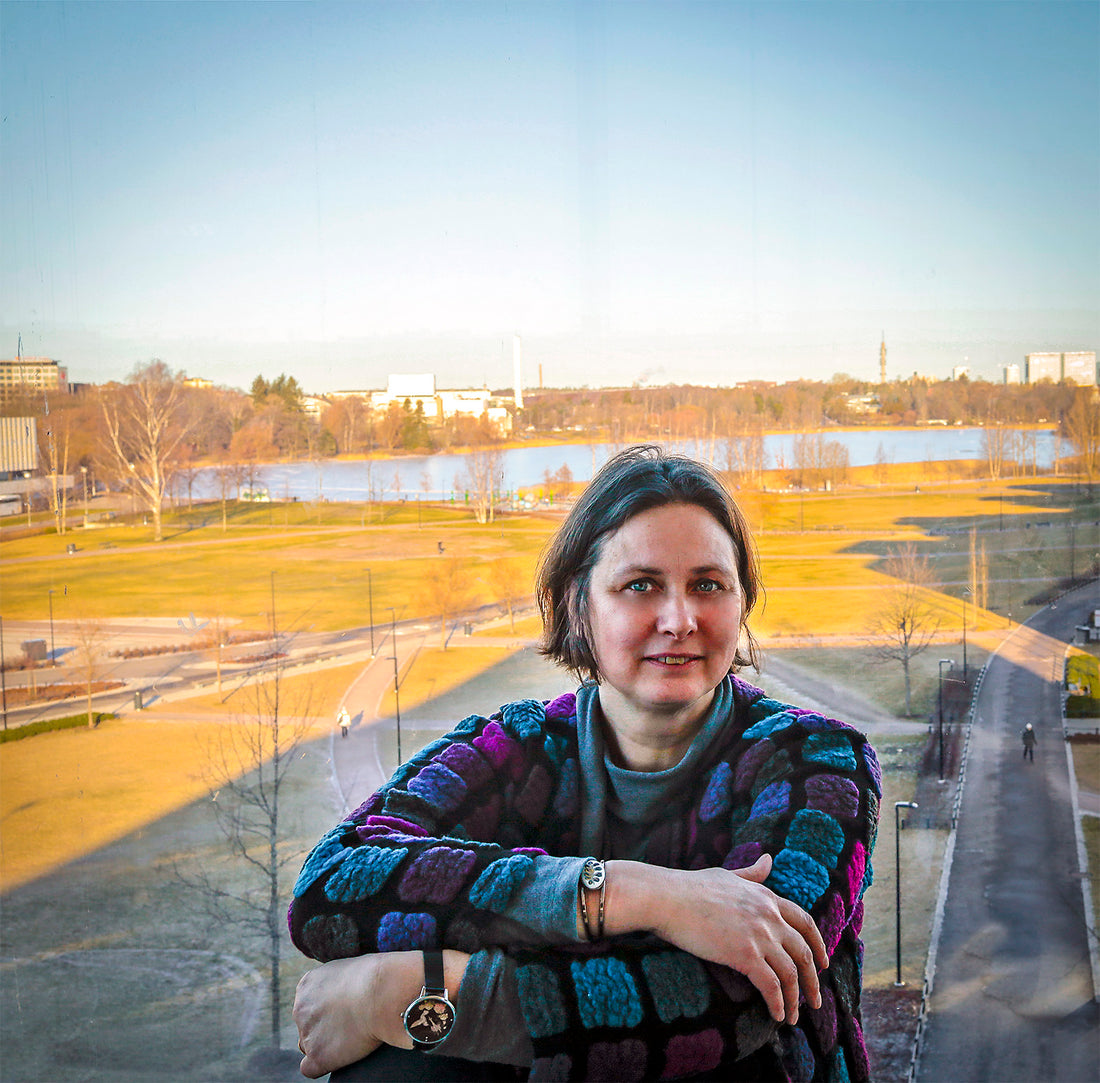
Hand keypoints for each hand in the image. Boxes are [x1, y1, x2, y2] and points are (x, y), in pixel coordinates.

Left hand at [294, 949, 470, 1077]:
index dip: (328, 1010)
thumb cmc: (377, 976)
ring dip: (324, 1045)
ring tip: (350, 1039)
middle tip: (349, 1025)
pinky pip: (310, 1069)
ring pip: (308, 1046)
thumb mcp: (350, 969)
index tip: (345, 1011)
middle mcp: (300, 1009)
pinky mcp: (318, 1055)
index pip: (309, 1004)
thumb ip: (339, 983)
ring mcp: (307, 1033)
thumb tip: (346, 992)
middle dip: (324, 1027)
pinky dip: (325, 1064)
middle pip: (306, 1025)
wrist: (384, 992)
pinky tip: (341, 1057)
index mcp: (307, 985)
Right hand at [609, 854, 827, 1024]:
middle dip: (813, 979)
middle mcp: (769, 915)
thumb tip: (769, 859)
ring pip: (791, 973)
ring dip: (797, 998)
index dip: (817, 944)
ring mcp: (759, 935)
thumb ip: (752, 873)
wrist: (667, 897)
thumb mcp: (728, 874)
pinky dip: (778, 1003)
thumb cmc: (691, 887)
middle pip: (804, 951)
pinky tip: (777, 1015)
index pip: (804, 921)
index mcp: (766, 896)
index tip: (823, 962)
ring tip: (795, 1016)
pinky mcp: (744, 954)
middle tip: (815, 999)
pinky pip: (771, 986)